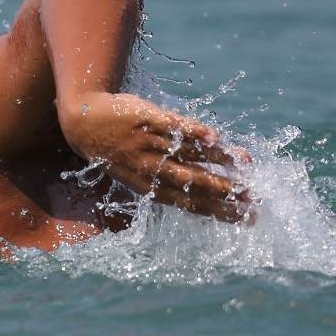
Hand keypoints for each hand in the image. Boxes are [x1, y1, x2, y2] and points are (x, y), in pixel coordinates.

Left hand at [58, 92, 251, 222]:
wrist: (83, 122)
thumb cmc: (117, 151)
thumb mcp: (138, 173)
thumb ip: (171, 180)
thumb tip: (207, 188)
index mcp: (150, 186)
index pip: (191, 203)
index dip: (220, 211)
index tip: (247, 216)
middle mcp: (151, 168)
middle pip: (193, 183)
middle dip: (225, 191)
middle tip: (252, 196)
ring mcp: (148, 143)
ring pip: (187, 155)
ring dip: (216, 160)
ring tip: (243, 164)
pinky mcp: (146, 119)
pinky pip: (172, 127)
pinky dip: (193, 132)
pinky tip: (214, 137)